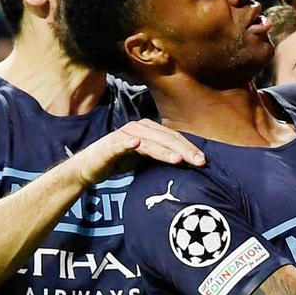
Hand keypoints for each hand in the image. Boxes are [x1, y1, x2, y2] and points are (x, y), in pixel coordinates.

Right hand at [68, 119, 204, 185]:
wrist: (90, 166)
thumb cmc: (121, 161)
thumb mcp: (146, 158)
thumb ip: (163, 155)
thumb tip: (188, 161)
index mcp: (150, 129)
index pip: (175, 138)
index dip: (190, 148)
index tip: (204, 161)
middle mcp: (139, 128)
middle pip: (166, 139)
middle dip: (184, 150)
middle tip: (199, 162)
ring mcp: (124, 135)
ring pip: (149, 142)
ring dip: (163, 150)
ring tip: (177, 159)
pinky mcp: (110, 145)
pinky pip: (121, 144)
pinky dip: (128, 143)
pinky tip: (135, 144)